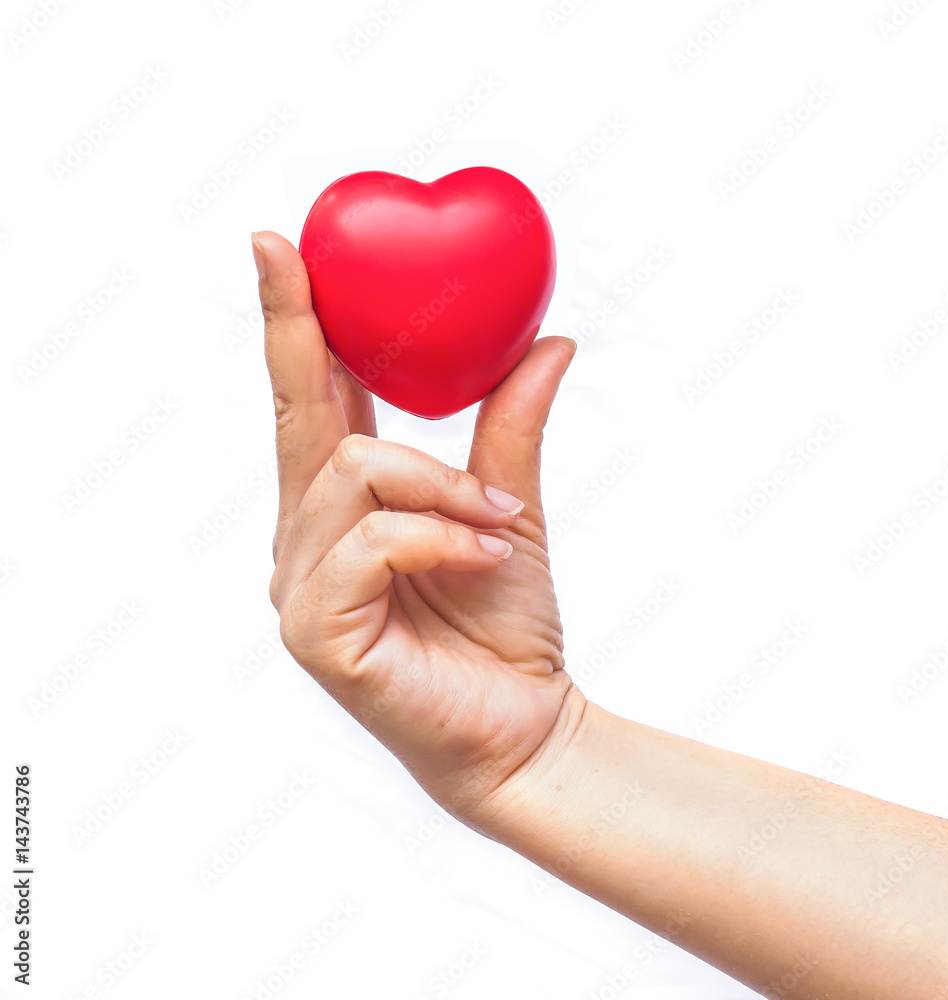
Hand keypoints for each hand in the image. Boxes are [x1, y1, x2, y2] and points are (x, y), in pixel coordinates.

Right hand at [253, 230, 582, 827]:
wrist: (524, 727)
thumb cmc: (504, 625)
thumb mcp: (507, 511)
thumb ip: (510, 431)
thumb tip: (549, 341)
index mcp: (343, 507)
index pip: (309, 401)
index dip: (291, 324)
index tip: (277, 246)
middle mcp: (307, 538)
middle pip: (300, 415)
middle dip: (298, 331)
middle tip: (292, 257)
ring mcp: (300, 585)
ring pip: (355, 473)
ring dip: (443, 484)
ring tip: (499, 523)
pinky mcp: (314, 631)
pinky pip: (371, 541)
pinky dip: (438, 537)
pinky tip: (484, 559)